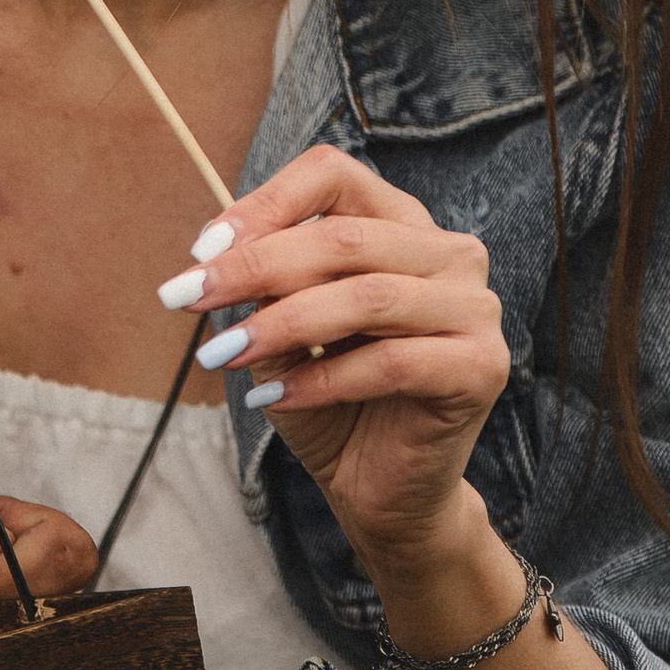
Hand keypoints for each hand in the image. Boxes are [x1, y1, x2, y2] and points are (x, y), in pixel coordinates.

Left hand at [161, 151, 631, 669]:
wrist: (381, 493)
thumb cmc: (329, 400)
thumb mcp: (284, 332)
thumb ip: (266, 286)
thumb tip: (216, 256)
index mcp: (403, 226)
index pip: (334, 176)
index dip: (265, 203)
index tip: (203, 249)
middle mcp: (450, 255)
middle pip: (343, 237)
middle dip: (255, 266)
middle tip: (189, 296)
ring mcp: (474, 309)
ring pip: (366, 296)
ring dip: (281, 323)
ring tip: (223, 353)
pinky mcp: (480, 367)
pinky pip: (391, 362)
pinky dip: (323, 378)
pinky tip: (273, 397)